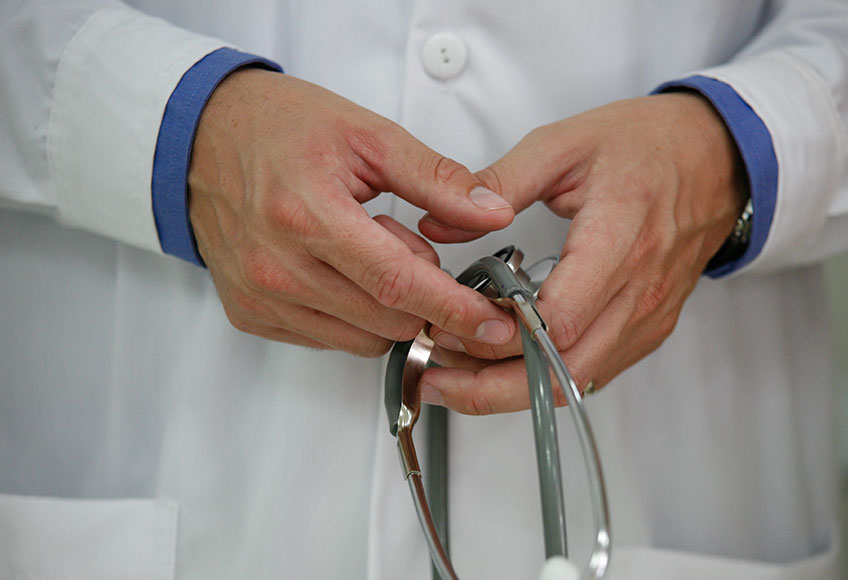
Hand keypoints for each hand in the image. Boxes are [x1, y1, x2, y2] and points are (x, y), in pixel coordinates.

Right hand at [188, 68, 516, 354]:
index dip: (454, 308)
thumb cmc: (281, 127)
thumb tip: (493, 212)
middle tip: (417, 249)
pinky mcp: (249, 314)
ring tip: (369, 249)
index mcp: (307, 215)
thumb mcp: (368, 135)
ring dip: (388, 308)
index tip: (494, 322)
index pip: (398, 283)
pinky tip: (342, 270)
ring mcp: (258, 297)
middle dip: (426, 300)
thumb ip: (436, 179)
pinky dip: (354, 316)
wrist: (201, 137)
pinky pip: (327, 339)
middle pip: (386, 320)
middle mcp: (277, 267)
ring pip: (362, 339)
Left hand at [418, 92, 746, 412]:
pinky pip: (593, 374)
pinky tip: (503, 364)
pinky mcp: (649, 330)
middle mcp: (640, 291)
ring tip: (454, 375)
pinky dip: (544, 379)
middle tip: (432, 376)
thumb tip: (437, 222)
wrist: (719, 159)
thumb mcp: (564, 144)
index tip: (447, 325)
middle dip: (490, 387)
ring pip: (575, 384)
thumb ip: (498, 182)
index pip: (558, 320)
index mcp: (619, 239)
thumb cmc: (646, 146)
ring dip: (511, 390)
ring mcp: (649, 317)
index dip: (497, 336)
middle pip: (562, 371)